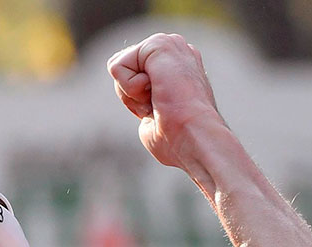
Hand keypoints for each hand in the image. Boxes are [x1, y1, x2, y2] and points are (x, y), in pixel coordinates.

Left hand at [107, 33, 223, 169]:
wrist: (194, 136)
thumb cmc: (178, 137)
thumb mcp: (156, 117)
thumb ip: (147, 101)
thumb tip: (149, 108)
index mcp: (176, 66)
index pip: (131, 76)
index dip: (137, 101)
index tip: (160, 112)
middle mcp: (174, 50)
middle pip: (122, 70)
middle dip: (131, 96)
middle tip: (159, 107)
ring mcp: (168, 43)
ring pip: (118, 67)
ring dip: (132, 94)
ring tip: (160, 100)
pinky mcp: (158, 43)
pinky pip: (117, 67)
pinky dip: (130, 89)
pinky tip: (157, 92)